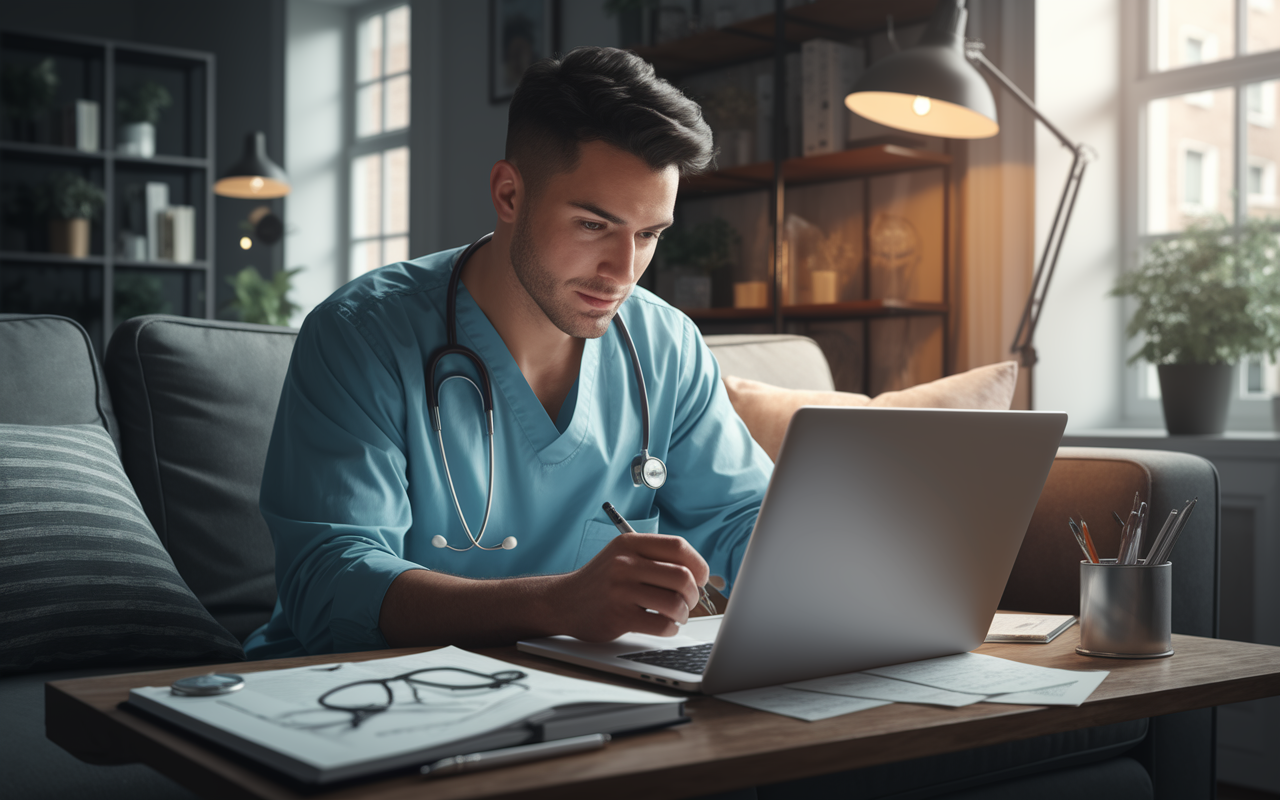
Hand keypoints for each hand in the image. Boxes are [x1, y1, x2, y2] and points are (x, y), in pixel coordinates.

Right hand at [553, 533, 709, 641]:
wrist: (563, 602)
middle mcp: (625, 563)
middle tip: (688, 601)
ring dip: (683, 613)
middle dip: (694, 594)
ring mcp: (621, 590)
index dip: (698, 564)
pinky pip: (661, 624)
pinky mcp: (618, 616)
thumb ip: (655, 558)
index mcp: (630, 543)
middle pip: (682, 576)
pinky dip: (670, 628)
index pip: (678, 546)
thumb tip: (700, 573)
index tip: (700, 578)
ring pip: (675, 602)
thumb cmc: (602, 581)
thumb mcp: (622, 556)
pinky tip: (664, 625)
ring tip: (677, 615)